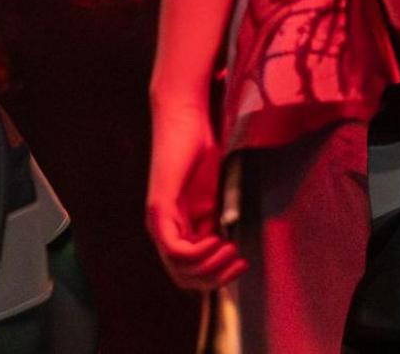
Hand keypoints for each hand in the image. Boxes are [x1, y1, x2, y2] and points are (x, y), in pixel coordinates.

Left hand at [147, 95, 242, 289]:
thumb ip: (216, 225)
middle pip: (182, 278)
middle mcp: (161, 229)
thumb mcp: (214, 199)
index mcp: (174, 229)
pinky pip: (175, 248)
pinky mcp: (159, 206)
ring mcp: (157, 219)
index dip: (216, 278)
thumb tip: (230, 255)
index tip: (242, 264)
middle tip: (239, 263)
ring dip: (210, 268)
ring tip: (231, 250)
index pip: (188, 273)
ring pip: (178, 268)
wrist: (185, 120)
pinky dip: (200, 253)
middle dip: (214, 280)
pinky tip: (217, 240)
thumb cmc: (200, 154)